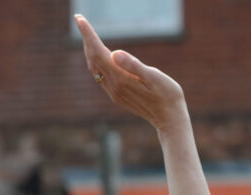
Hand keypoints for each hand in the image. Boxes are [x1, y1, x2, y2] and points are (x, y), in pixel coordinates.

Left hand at [76, 15, 186, 133]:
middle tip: (80, 20)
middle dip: (86, 39)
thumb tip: (115, 53)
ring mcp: (115, 93)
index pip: (98, 52)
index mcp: (121, 78)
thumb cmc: (167, 96)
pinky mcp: (118, 96)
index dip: (88, 35)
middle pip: (93, 59)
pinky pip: (101, 76)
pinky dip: (96, 62)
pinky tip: (99, 56)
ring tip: (87, 35)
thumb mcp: (154, 77)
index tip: (80, 19)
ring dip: (89, 50)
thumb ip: (134, 66)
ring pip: (95, 68)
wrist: (170, 119)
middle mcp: (114, 86)